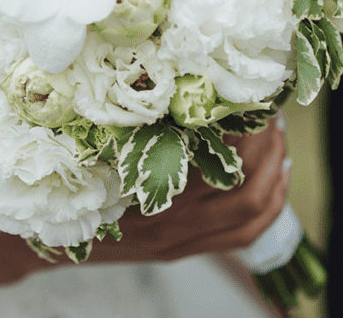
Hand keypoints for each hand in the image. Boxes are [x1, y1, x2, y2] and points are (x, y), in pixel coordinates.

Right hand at [88, 111, 289, 262]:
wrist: (63, 238)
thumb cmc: (83, 183)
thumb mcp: (109, 148)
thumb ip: (148, 128)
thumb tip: (190, 92)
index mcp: (151, 185)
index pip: (214, 155)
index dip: (242, 129)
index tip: (251, 100)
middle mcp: (173, 218)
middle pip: (243, 185)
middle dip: (267, 147)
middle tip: (272, 117)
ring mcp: (184, 239)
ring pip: (250, 213)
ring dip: (274, 175)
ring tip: (279, 144)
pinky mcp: (188, 250)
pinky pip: (243, 237)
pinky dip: (269, 209)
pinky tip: (277, 182)